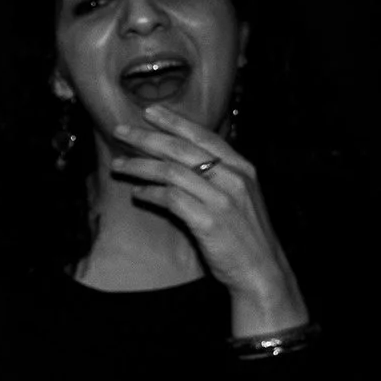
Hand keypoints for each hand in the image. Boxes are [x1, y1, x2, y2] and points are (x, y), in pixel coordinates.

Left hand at [108, 105, 307, 331]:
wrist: (261, 270)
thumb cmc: (244, 234)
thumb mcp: (238, 196)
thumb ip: (216, 176)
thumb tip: (178, 161)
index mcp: (242, 168)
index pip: (204, 136)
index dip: (175, 122)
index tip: (151, 111)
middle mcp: (233, 179)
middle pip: (182, 149)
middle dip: (147, 137)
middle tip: (120, 130)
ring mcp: (222, 199)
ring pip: (171, 171)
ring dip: (139, 166)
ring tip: (118, 165)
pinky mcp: (208, 221)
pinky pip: (170, 199)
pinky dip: (150, 193)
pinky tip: (137, 192)